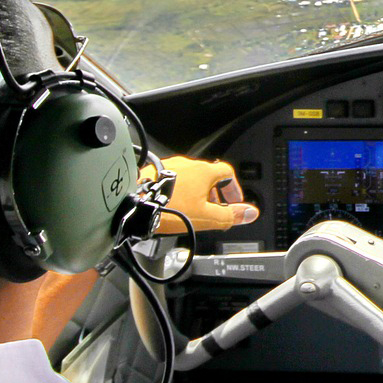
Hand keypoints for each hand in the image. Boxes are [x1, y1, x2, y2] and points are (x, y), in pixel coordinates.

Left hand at [141, 156, 259, 234]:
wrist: (132, 204)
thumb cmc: (168, 209)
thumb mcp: (206, 218)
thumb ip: (230, 216)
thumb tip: (250, 213)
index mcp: (204, 172)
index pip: (228, 173)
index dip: (234, 189)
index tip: (233, 202)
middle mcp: (187, 164)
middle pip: (208, 175)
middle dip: (214, 193)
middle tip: (213, 210)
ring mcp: (168, 166)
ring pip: (189, 177)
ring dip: (194, 192)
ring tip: (190, 210)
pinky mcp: (152, 171)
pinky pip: (171, 179)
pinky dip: (176, 191)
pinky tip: (171, 206)